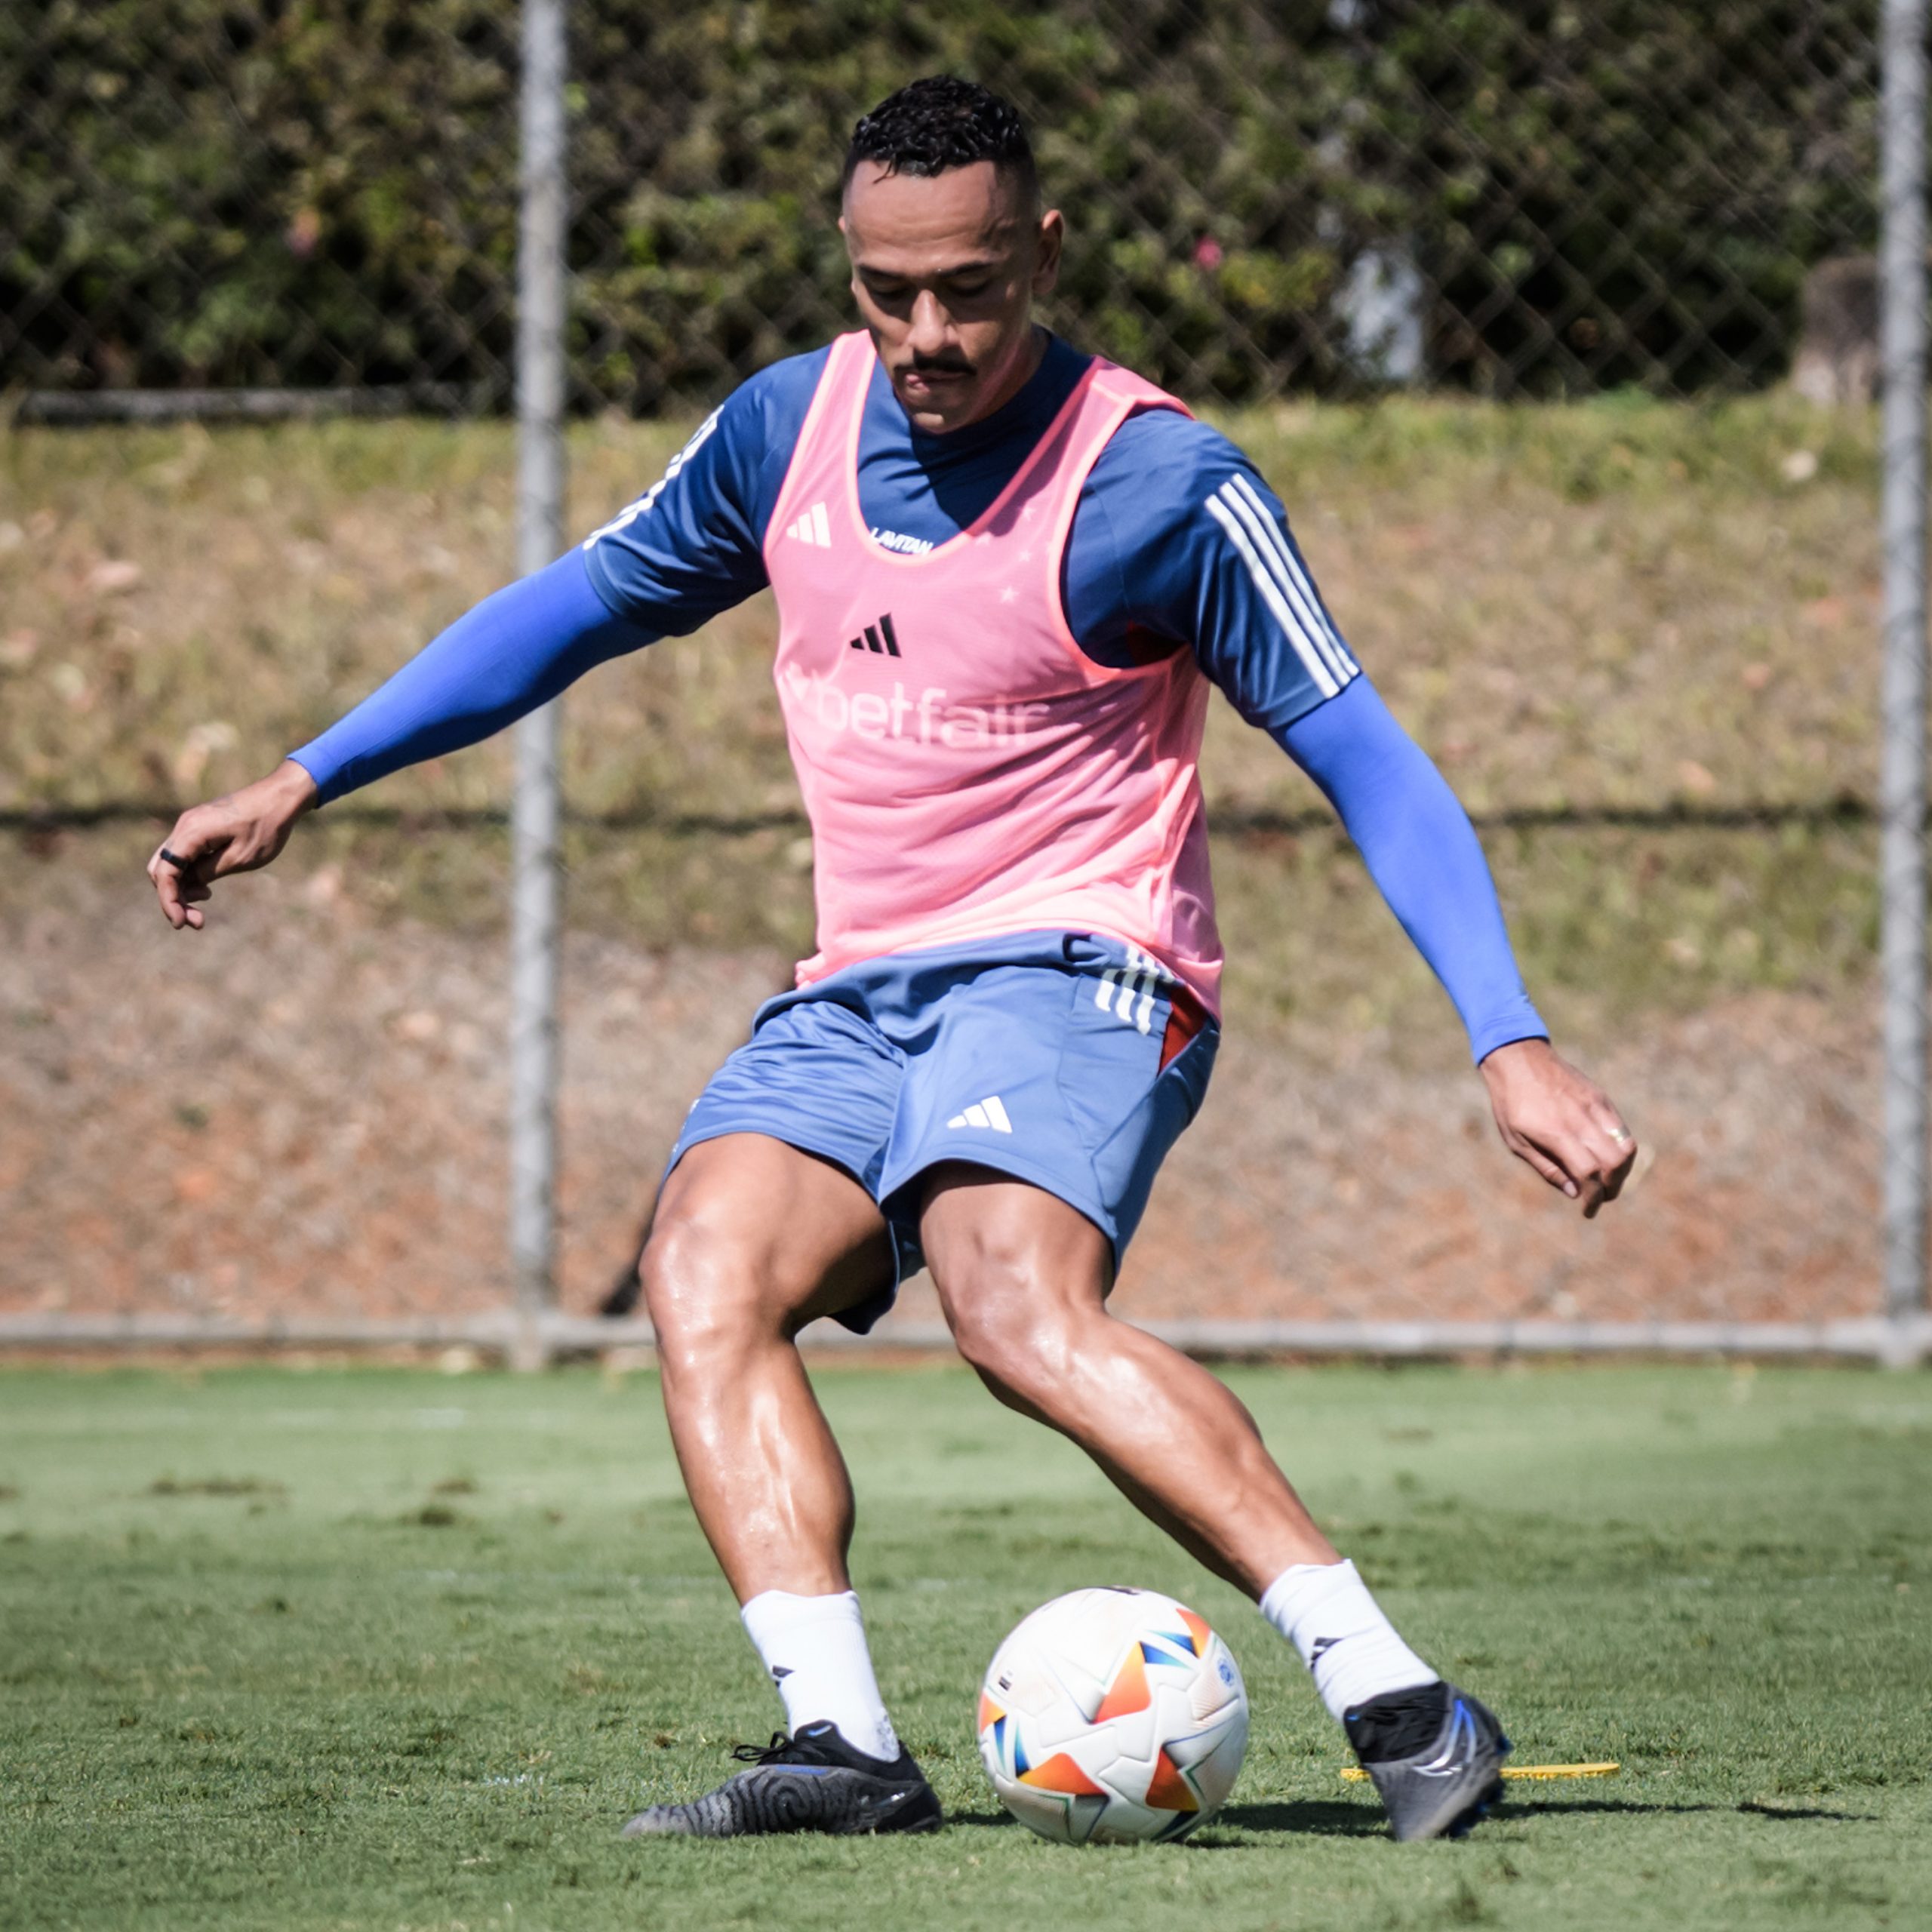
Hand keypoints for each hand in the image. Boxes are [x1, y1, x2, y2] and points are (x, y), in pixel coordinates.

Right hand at [147, 761, 318, 929]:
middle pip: (161, 869)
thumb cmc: (266, 826)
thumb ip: (208, 872)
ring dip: (182, 887)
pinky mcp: (200, 828)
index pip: (165, 872)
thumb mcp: (240, 858)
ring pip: (171, 863)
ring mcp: (191, 826)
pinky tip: (207, 888)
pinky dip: (190, 874)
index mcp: (191, 832)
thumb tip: (187, 886)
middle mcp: (185, 827)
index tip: (181, 923)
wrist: (282, 797)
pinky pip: (184, 855)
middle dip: (173, 897)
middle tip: (196, 919)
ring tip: (205, 902)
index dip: (169, 901)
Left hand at [1479, 1037, 1635, 1218]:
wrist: (1519, 1059)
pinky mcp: (1601, 1098)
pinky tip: (1604, 1156)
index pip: (1589, 1173)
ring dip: (1622, 1171)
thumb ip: (1547, 1168)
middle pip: (1615, 1164)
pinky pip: (1621, 1129)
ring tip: (1605, 1180)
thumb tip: (1576, 1193)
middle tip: (1599, 1197)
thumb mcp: (1516, 1141)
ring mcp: (1595, 1107)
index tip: (1589, 1211)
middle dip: (1611, 1188)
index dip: (1593, 1198)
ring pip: (1626, 1147)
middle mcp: (1581, 1120)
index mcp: (1556, 1133)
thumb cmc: (1511, 1103)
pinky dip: (1620, 1149)